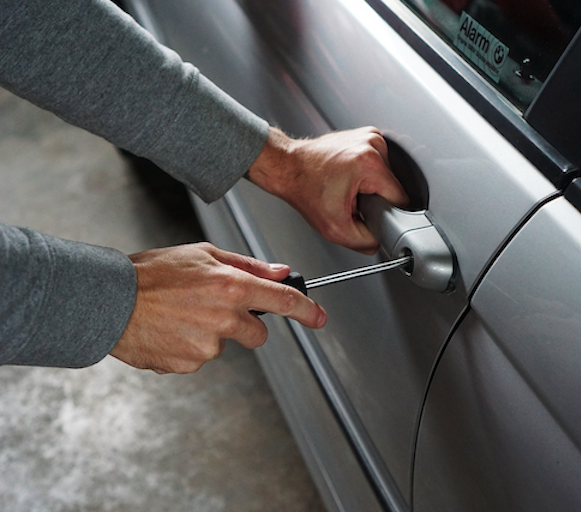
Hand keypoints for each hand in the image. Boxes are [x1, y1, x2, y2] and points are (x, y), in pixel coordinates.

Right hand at [110, 243, 325, 373]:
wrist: (108, 301)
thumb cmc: (151, 273)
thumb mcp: (203, 254)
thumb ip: (247, 265)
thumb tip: (280, 272)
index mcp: (231, 287)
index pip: (284, 302)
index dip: (307, 311)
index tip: (319, 317)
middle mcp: (224, 318)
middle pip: (257, 334)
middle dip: (244, 325)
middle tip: (213, 308)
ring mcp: (207, 345)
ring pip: (224, 345)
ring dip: (210, 334)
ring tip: (180, 315)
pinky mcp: (189, 365)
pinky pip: (199, 358)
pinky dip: (188, 347)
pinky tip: (169, 330)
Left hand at [248, 127, 408, 253]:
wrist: (288, 167)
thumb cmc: (305, 189)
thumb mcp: (335, 229)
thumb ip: (365, 242)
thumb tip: (381, 241)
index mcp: (369, 164)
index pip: (400, 198)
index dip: (386, 212)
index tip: (368, 213)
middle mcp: (372, 144)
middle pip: (393, 186)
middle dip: (376, 198)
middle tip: (352, 200)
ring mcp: (370, 136)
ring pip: (387, 175)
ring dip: (372, 186)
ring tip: (349, 187)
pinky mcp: (366, 135)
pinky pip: (379, 164)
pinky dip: (368, 174)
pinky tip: (350, 177)